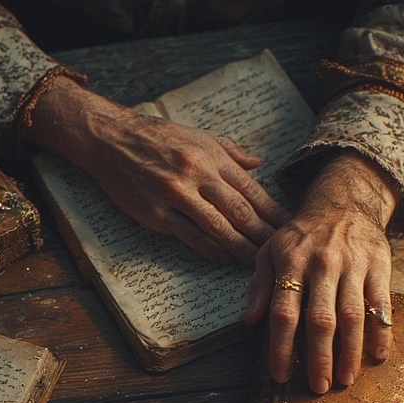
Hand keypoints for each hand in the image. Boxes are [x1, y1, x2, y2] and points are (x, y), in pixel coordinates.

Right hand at [24, 76, 288, 263]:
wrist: (113, 140)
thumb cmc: (159, 138)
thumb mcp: (199, 136)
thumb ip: (231, 153)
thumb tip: (260, 164)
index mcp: (213, 158)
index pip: (253, 191)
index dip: (274, 213)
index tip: (290, 229)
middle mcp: (199, 175)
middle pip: (241, 213)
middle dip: (264, 236)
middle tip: (282, 253)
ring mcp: (178, 196)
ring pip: (219, 229)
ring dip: (242, 249)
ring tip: (259, 264)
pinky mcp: (158, 215)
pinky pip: (191, 238)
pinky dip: (211, 250)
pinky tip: (225, 259)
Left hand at [244, 150, 397, 393]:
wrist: (344, 203)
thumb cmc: (301, 236)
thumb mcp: (270, 251)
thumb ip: (259, 286)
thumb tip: (250, 322)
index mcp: (292, 264)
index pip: (284, 313)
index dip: (281, 346)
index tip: (281, 374)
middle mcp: (322, 265)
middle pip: (320, 319)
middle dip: (318, 357)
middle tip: (318, 387)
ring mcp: (353, 266)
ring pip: (352, 315)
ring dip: (349, 352)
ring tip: (345, 379)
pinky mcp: (379, 266)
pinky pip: (381, 303)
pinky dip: (381, 331)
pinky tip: (378, 355)